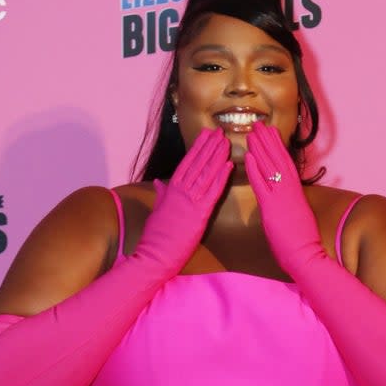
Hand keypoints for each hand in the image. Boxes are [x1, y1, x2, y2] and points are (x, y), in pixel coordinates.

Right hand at [135, 128, 231, 274]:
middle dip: (209, 146)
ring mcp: (190, 201)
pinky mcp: (199, 213)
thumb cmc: (156, 235)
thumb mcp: (158, 210)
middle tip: (219, 131)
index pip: (186, 163)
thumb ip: (161, 194)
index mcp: (171, 189)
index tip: (206, 135)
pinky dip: (221, 177)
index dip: (197, 148)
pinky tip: (229, 165)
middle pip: (197, 163)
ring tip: (226, 142)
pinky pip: (212, 191)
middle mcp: (180, 191)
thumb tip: (159, 182)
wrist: (155, 254)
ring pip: (206, 173)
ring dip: (217, 156)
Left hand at [244, 123, 322, 274]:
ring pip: (271, 167)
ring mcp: (282, 198)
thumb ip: (288, 208)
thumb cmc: (302, 245)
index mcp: (296, 194)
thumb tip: (281, 204)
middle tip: (259, 124)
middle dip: (268, 141)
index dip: (277, 148)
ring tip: (253, 132)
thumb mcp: (297, 220)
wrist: (306, 257)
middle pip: (278, 160)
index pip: (286, 166)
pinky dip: (256, 170)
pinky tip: (248, 156)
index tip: (271, 134)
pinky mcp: (273, 208)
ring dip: (261, 148)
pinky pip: (263, 184)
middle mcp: (290, 192)